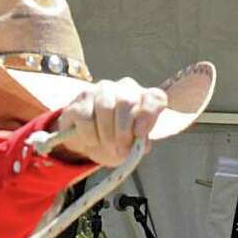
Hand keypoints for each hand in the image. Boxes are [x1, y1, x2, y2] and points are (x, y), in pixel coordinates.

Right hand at [53, 79, 167, 168]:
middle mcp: (124, 88)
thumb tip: (142, 145)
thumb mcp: (131, 146)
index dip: (148, 115)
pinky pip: (86, 116)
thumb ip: (140, 144)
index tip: (139, 134)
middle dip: (122, 132)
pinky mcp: (82, 97)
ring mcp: (102, 89)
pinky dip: (89, 135)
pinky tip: (91, 140)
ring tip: (106, 147)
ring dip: (106, 134)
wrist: (89, 141)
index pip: (155, 98)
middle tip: (120, 150)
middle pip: (126, 102)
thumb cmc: (116, 141)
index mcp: (143, 99)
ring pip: (105, 107)